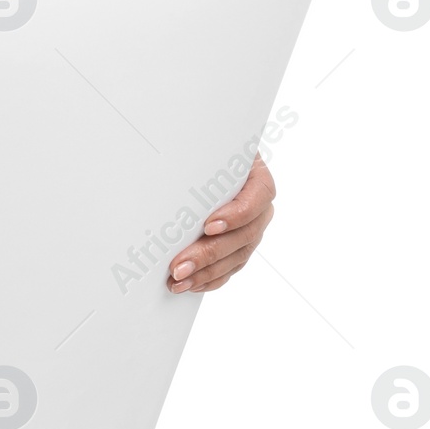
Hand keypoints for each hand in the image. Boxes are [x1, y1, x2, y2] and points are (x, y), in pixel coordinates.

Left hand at [167, 152, 275, 293]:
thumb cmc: (203, 146)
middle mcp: (260, 205)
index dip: (237, 215)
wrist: (205, 155)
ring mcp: (252, 228)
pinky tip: (190, 284)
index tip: (209, 225)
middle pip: (244, 234)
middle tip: (180, 264)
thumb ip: (196, 151)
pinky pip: (230, 267)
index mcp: (257, 175)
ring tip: (178, 279)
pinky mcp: (239, 246)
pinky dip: (210, 278)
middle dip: (209, 252)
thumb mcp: (204, 144)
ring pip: (236, 256)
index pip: (258, 196)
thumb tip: (169, 154)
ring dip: (206, 272)